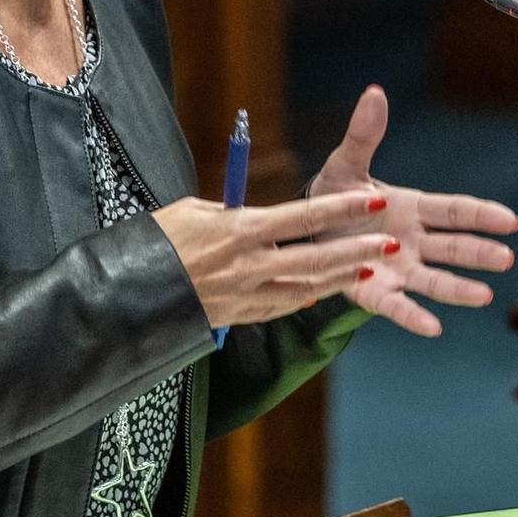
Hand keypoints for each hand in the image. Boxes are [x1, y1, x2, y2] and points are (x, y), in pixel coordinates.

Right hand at [154, 190, 394, 330]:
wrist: (127, 292)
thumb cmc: (156, 240)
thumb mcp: (193, 211)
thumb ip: (232, 212)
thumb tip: (255, 212)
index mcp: (240, 229)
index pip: (303, 217)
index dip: (342, 209)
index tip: (373, 200)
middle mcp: (249, 265)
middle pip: (316, 257)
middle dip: (357, 250)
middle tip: (389, 244)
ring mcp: (245, 295)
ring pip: (306, 287)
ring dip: (341, 278)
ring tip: (372, 269)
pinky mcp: (237, 316)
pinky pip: (280, 306)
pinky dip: (305, 295)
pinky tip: (325, 289)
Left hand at [308, 85, 517, 336]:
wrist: (303, 230)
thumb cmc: (333, 195)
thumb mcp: (345, 164)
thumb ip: (363, 135)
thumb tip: (374, 92)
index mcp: (412, 208)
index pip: (454, 211)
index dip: (482, 215)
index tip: (510, 221)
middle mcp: (412, 241)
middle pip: (453, 247)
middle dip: (479, 252)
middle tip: (505, 258)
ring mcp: (397, 269)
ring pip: (435, 279)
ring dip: (459, 288)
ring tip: (485, 296)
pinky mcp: (375, 292)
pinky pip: (397, 306)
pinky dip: (414, 316)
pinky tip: (434, 328)